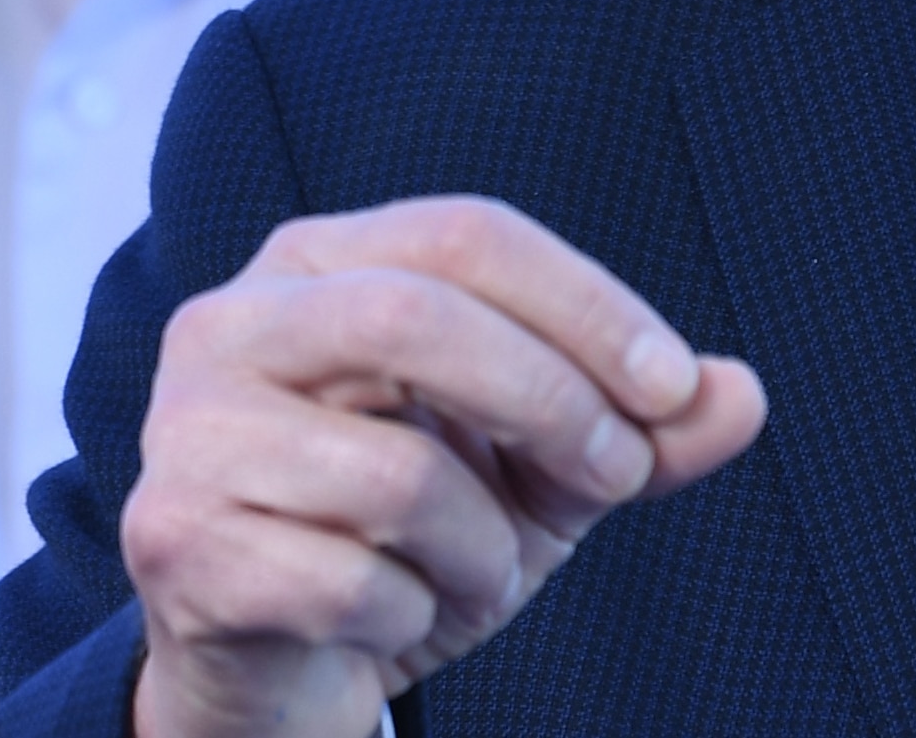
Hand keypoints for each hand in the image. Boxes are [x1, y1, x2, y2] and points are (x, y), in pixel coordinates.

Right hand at [121, 196, 767, 737]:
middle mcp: (230, 325)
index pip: (464, 236)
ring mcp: (186, 435)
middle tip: (619, 474)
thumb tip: (743, 394)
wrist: (279, 680)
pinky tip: (390, 621)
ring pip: (396, 473)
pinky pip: (347, 582)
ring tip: (474, 573)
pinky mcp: (172, 544)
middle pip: (415, 316)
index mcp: (314, 265)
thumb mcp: (542, 476)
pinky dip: (410, 617)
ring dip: (482, 547)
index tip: (675, 385)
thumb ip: (641, 431)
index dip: (586, 303)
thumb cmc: (406, 545)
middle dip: (552, 398)